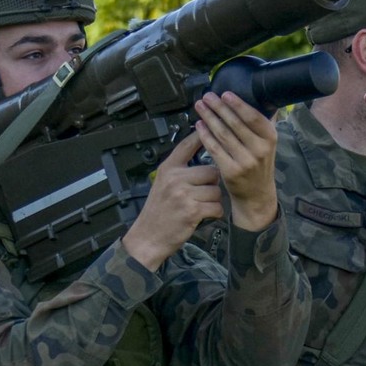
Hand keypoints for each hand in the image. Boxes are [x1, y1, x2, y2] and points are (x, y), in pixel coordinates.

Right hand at [121, 130, 222, 269]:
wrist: (148, 237)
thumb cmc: (158, 212)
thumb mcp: (162, 184)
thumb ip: (179, 171)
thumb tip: (203, 160)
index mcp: (168, 169)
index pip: (187, 145)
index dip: (201, 135)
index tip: (211, 127)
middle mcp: (175, 178)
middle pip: (211, 171)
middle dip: (212, 183)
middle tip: (204, 194)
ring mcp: (183, 194)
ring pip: (216, 190)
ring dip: (214, 200)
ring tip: (202, 207)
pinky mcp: (192, 210)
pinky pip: (216, 206)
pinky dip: (214, 213)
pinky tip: (204, 216)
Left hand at [193, 92, 279, 230]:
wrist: (256, 194)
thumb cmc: (259, 165)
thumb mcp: (267, 144)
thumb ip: (262, 123)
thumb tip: (260, 97)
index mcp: (270, 138)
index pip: (253, 117)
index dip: (238, 104)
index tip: (225, 94)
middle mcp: (260, 149)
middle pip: (235, 123)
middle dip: (218, 108)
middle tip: (207, 96)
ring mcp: (245, 161)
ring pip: (223, 134)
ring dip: (209, 118)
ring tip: (200, 107)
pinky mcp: (231, 171)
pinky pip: (215, 149)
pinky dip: (205, 136)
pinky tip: (199, 126)